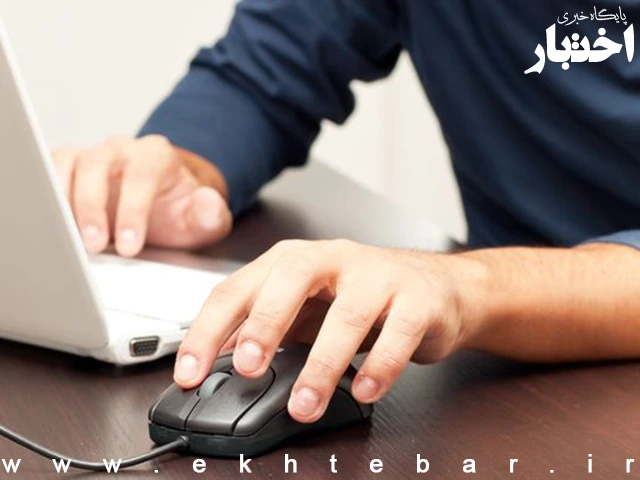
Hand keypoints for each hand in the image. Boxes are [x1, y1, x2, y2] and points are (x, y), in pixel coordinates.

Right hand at [52, 135, 231, 256]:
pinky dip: (50, 195)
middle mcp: (123, 150)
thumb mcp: (203, 220)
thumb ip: (210, 214)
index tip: (129, 246)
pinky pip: (52, 170)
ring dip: (66, 203)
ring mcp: (94, 155)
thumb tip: (208, 203)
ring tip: (70, 239)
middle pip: (99, 166)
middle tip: (94, 246)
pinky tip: (57, 224)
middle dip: (93, 208)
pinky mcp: (71, 166)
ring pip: (70, 165)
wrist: (165, 203)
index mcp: (157, 156)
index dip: (133, 211)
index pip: (142, 176)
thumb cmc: (179, 211)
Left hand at [174, 239, 488, 422]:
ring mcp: (378, 276)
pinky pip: (398, 332)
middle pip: (291, 278)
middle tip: (249, 367)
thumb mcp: (308, 306)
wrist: (437, 288)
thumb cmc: (365, 295)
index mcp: (296, 260)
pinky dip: (379, 365)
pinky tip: (364, 389)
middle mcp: (334, 259)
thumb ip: (268, 326)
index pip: (241, 286)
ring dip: (323, 364)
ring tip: (304, 403)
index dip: (210, 329)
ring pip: (348, 313)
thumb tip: (220, 355)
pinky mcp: (417, 298)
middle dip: (265, 323)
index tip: (191, 371)